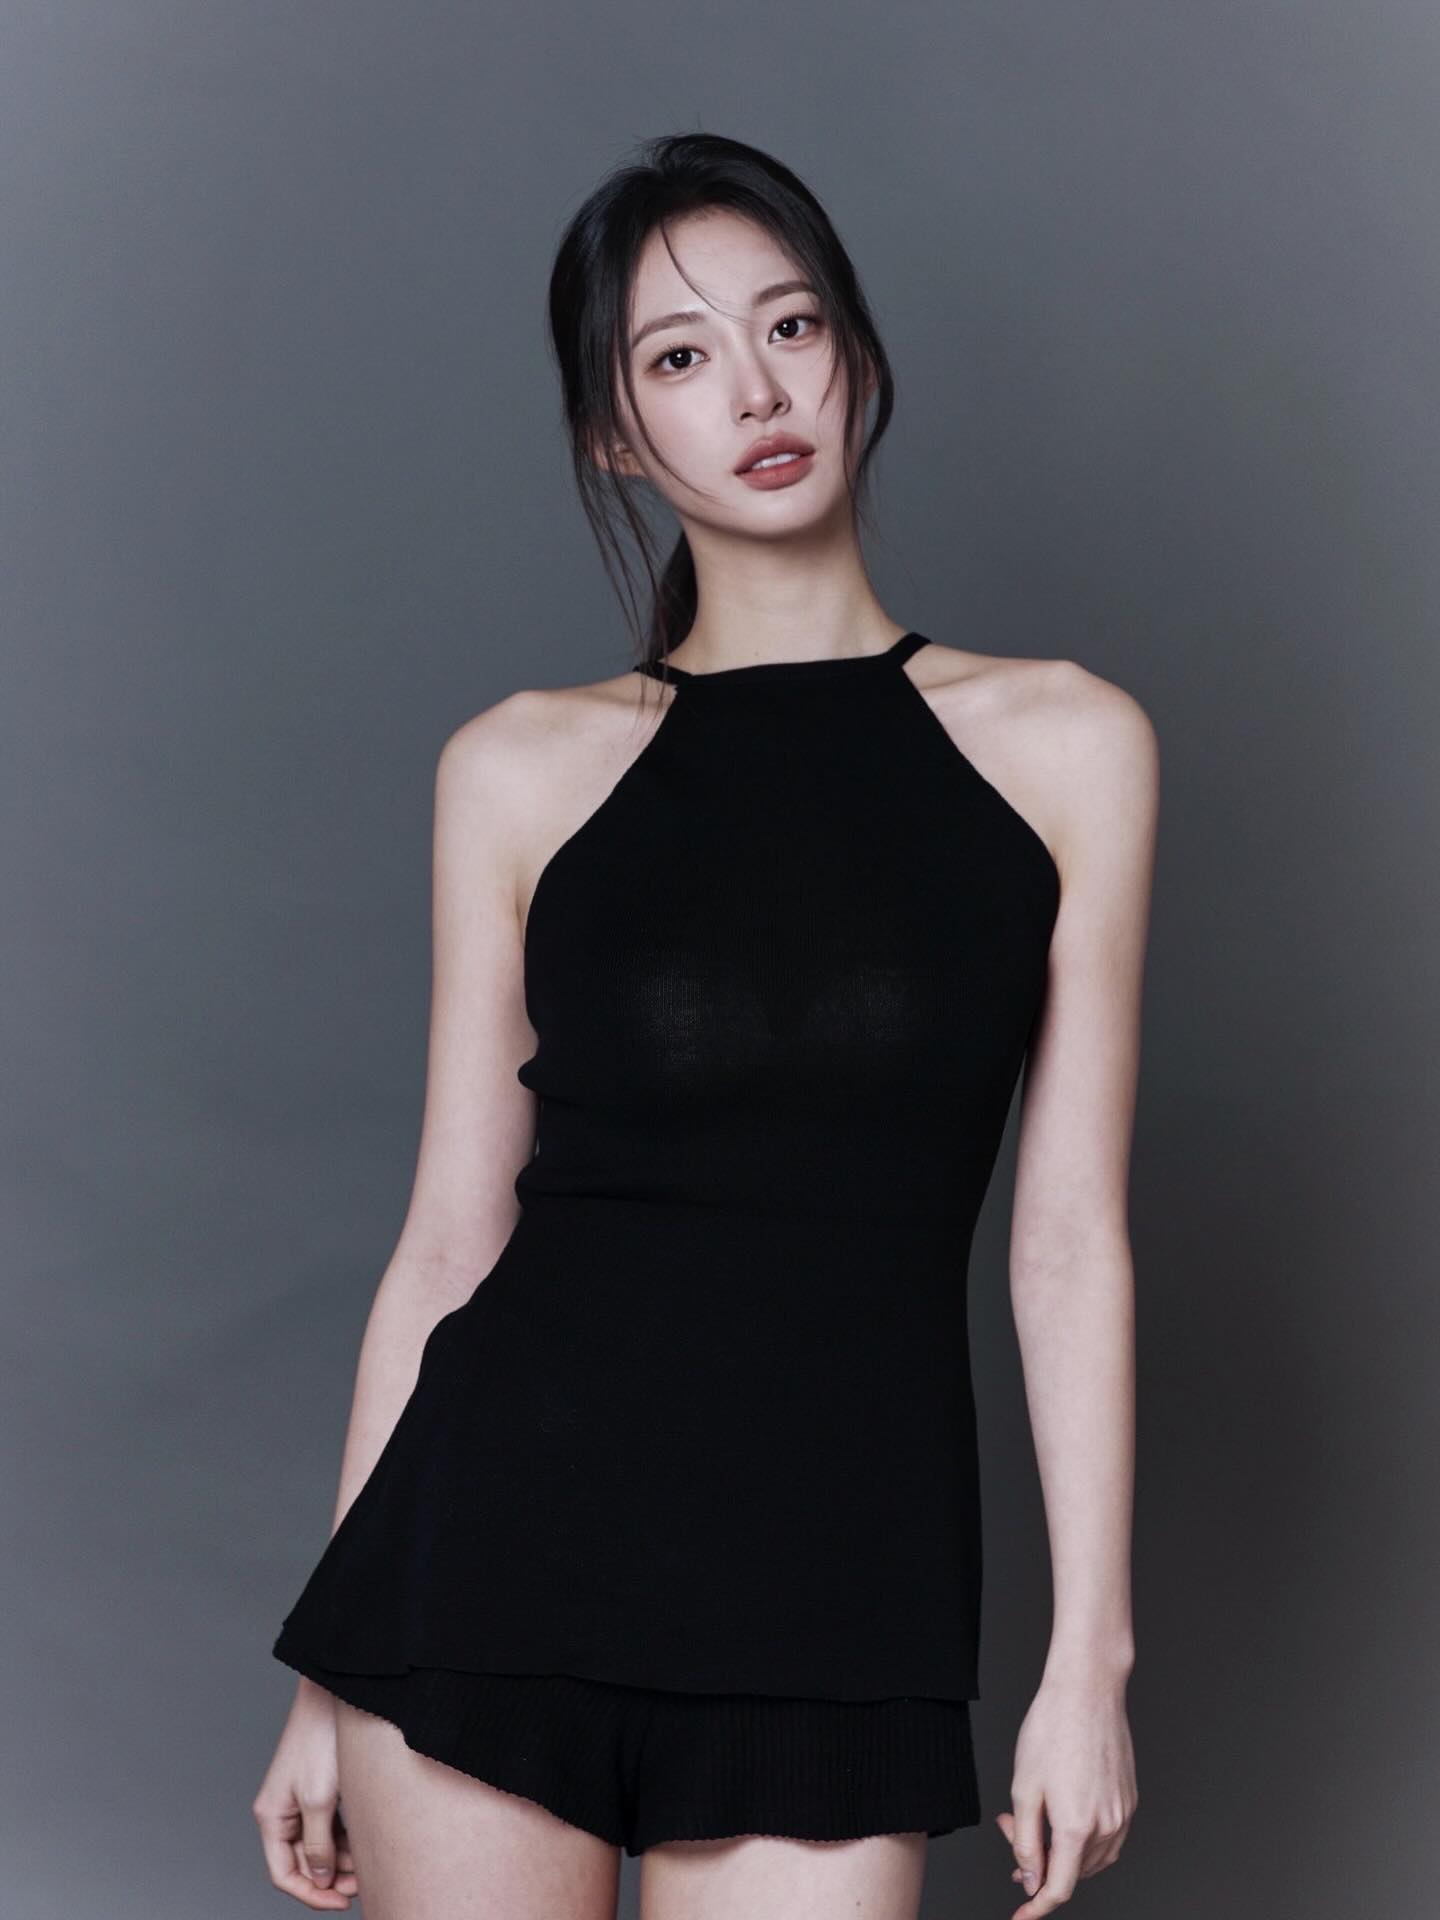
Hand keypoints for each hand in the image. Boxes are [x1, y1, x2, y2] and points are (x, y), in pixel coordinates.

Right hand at [253, 1679, 360, 1908]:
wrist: (333, 1696)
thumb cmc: (320, 1741)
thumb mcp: (320, 1800)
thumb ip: (318, 1844)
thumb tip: (321, 1879)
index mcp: (271, 1817)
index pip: (284, 1874)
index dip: (311, 1894)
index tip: (341, 1901)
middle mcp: (281, 1812)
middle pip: (301, 1862)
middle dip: (330, 1878)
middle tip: (361, 1886)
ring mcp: (298, 1801)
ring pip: (317, 1846)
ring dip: (341, 1860)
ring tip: (367, 1867)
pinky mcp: (317, 1790)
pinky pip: (328, 1827)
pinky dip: (344, 1839)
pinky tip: (364, 1845)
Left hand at [994, 1673, 1137, 1913]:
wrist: (1088, 1690)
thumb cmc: (1052, 1729)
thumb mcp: (1024, 1788)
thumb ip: (1025, 1841)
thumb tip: (1030, 1879)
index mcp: (1077, 1828)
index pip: (1058, 1888)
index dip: (1036, 1907)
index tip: (1021, 1916)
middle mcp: (1107, 1827)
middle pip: (1071, 1870)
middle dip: (1038, 1861)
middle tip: (1008, 1829)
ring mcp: (1123, 1813)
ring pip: (1090, 1857)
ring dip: (1060, 1849)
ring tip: (1032, 1816)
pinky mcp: (1129, 1798)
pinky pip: (1106, 1836)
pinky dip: (1081, 1837)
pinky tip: (1061, 1810)